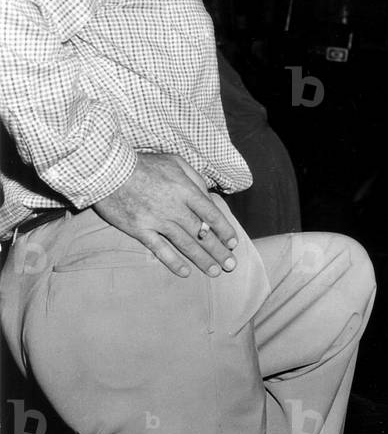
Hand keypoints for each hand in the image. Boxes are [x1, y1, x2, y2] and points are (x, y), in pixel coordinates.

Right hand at [91, 153, 238, 277]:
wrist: (108, 170)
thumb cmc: (144, 164)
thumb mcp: (176, 161)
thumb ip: (195, 178)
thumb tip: (208, 196)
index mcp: (186, 190)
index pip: (212, 214)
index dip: (225, 230)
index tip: (233, 243)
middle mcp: (175, 208)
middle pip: (202, 233)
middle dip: (219, 250)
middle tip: (231, 265)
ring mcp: (157, 220)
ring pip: (185, 244)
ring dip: (202, 259)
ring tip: (215, 271)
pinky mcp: (139, 230)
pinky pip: (160, 249)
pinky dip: (173, 262)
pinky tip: (185, 272)